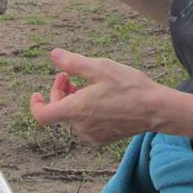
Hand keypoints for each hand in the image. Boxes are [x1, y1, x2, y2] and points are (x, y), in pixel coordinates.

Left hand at [29, 48, 163, 142]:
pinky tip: (97, 97)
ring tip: (85, 85)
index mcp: (75, 110)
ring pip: (71, 118)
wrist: (156, 109)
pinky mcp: (103, 137)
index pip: (42, 115)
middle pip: (57, 112)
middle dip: (59, 92)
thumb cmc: (129, 86)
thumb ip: (73, 62)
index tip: (37, 92)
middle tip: (69, 75)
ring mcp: (92, 135)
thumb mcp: (100, 67)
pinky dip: (83, 112)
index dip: (36, 104)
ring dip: (71, 101)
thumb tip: (54, 55)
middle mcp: (81, 127)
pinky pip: (84, 125)